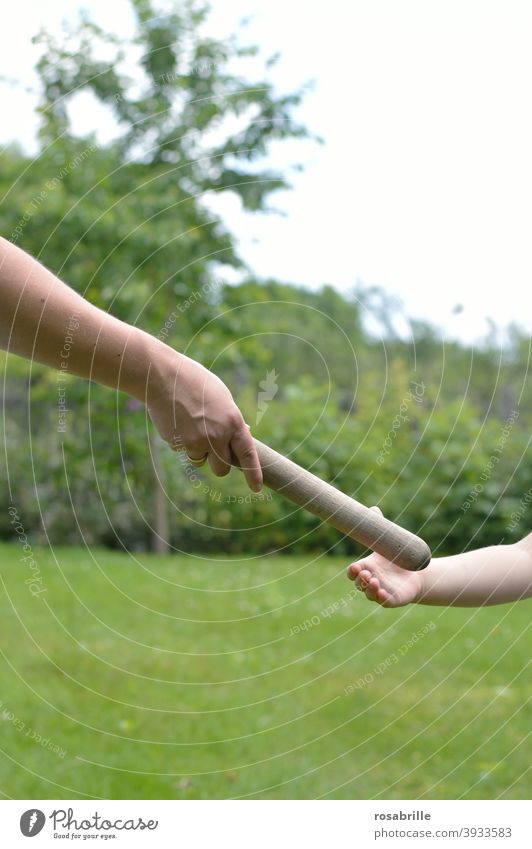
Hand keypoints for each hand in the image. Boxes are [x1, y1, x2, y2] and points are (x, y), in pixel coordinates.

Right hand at [146, 350, 262, 491]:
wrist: (163, 377)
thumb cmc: (196, 383)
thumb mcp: (222, 398)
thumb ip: (231, 421)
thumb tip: (241, 438)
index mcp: (232, 422)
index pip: (247, 454)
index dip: (253, 474)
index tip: (256, 489)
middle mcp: (216, 436)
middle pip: (222, 469)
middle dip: (219, 463)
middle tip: (213, 448)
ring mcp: (196, 442)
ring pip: (200, 461)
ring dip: (199, 452)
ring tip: (191, 426)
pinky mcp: (177, 445)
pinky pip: (184, 451)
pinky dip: (182, 442)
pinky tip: (178, 421)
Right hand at [346, 507, 424, 606]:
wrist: (415, 573)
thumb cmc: (396, 557)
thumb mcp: (387, 543)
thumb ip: (379, 527)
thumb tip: (373, 508)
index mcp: (366, 568)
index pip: (352, 573)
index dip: (352, 571)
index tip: (356, 566)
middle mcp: (370, 581)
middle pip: (358, 584)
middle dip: (360, 579)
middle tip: (366, 573)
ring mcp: (380, 592)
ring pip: (369, 594)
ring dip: (369, 589)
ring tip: (375, 582)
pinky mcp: (391, 600)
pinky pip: (383, 602)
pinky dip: (381, 599)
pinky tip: (382, 594)